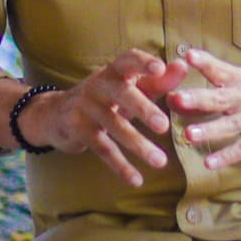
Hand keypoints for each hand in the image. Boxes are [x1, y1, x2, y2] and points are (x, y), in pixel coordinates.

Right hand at [32, 50, 188, 186]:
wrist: (56, 114)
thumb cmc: (107, 98)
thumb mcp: (130, 87)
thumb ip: (158, 80)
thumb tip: (184, 67)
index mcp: (114, 71)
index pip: (128, 60)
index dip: (143, 62)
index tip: (160, 68)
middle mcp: (98, 85)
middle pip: (121, 94)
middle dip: (143, 109)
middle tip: (164, 126)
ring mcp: (86, 107)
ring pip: (114, 126)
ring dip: (138, 145)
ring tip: (161, 162)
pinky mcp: (78, 129)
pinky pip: (102, 148)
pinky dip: (120, 165)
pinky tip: (137, 180)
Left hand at [167, 47, 240, 170]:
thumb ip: (218, 88)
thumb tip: (179, 94)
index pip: (222, 70)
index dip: (206, 62)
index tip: (188, 55)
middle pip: (221, 97)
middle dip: (198, 98)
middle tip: (177, 98)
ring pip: (231, 124)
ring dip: (209, 129)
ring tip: (188, 135)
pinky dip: (227, 156)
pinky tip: (210, 163)